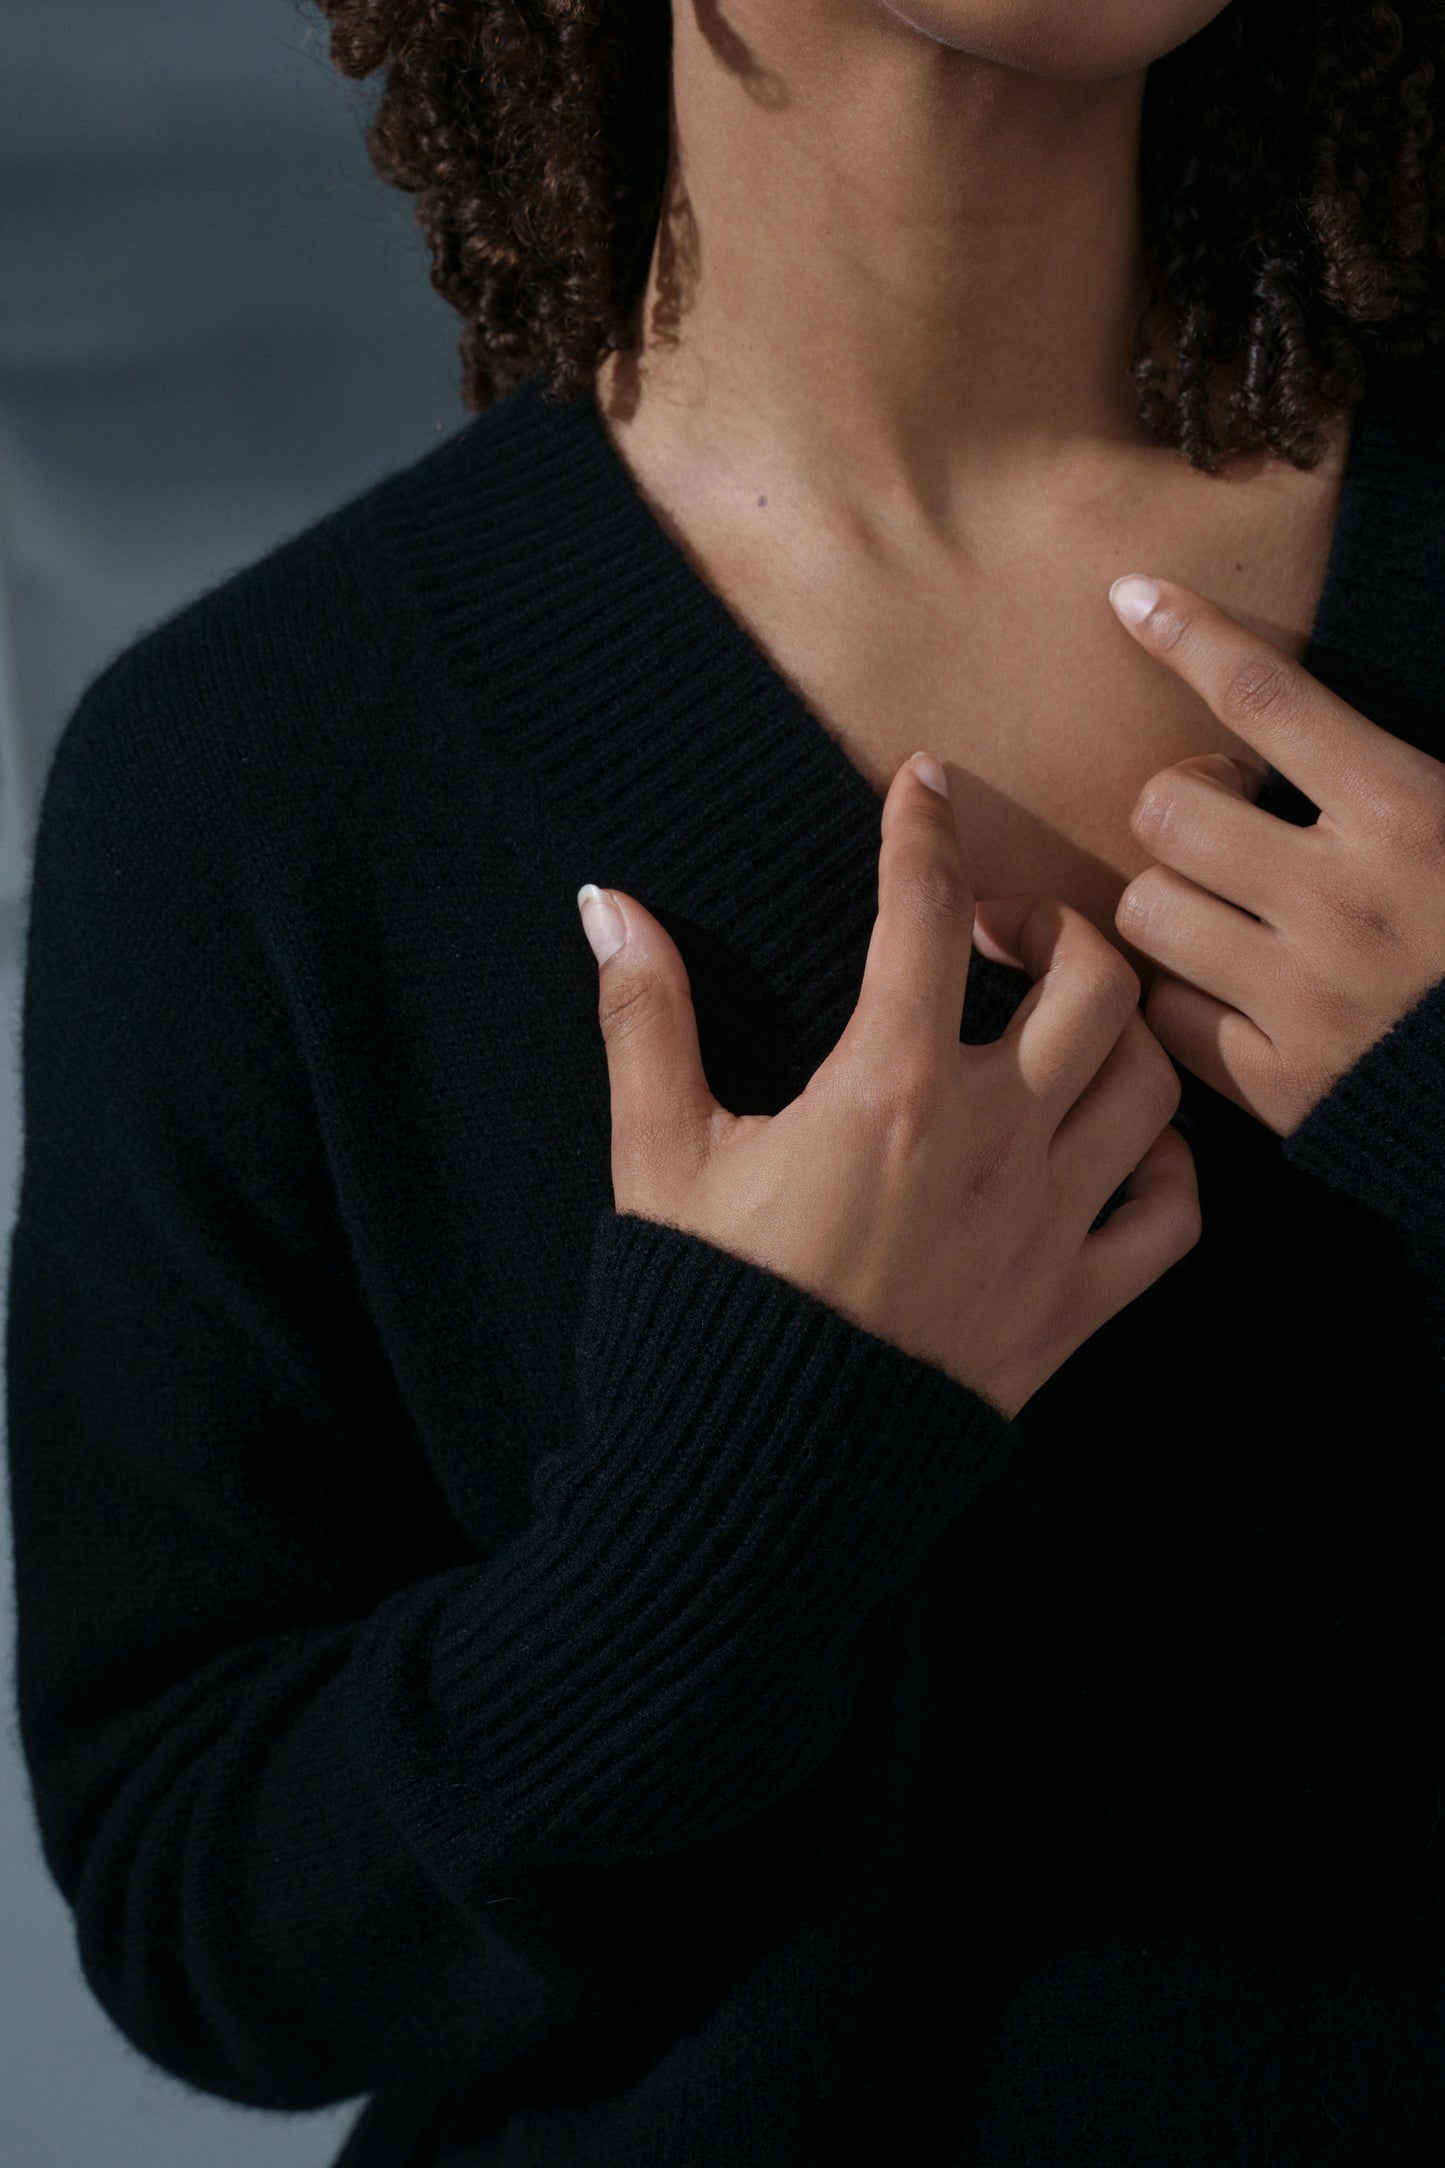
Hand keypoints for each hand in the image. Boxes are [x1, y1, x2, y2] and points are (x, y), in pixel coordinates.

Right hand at [577, 752, 1198, 1421]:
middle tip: (997, 932)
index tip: (923, 786)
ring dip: (1120, 1030)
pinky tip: (1115, 1148)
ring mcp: (1047, 1226)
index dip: (924, 829)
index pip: (925, 913)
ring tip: (1063, 1023)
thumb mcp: (658, 1158)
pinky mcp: (1073, 1307)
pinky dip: (1166, 1166)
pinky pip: (1172, 1216)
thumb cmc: (703, 1310)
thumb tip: (608, 905)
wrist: (755, 1482)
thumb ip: (646, 1020)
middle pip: (1091, 980)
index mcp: (888, 1091)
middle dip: (1053, 926)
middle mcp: (992, 1143)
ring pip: (1151, 1083)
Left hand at [1105, 572, 1444, 1136]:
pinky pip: (1164, 1013)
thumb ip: (1409, 768)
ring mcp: (1306, 999)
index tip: (1131, 597)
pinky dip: (1179, 995)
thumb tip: (1339, 728)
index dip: (1190, 636)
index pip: (1269, 699)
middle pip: (1167, 809)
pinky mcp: (1279, 1084)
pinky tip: (1222, 986)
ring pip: (1147, 910)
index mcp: (1413, 816)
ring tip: (1221, 904)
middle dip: (1183, 800)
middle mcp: (1345, 902)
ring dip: (1170, 897)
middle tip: (1229, 815)